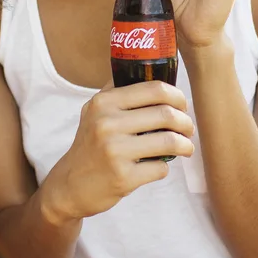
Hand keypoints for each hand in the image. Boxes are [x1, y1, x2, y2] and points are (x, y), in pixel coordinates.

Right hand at [42, 81, 195, 222]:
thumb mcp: (94, 112)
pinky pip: (161, 168)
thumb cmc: (90, 146)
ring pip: (169, 141)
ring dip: (185, 145)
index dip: (177, 96)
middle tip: (188, 129)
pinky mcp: (123, 177)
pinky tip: (159, 166)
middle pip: (166, 114)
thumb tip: (153, 72)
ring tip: (186, 147)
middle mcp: (107, 123)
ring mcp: (115, 151)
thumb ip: (119, 92)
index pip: (154, 89)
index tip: (182, 106)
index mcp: (103, 103)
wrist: (69, 186)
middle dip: (186, 122)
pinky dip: (165, 167)